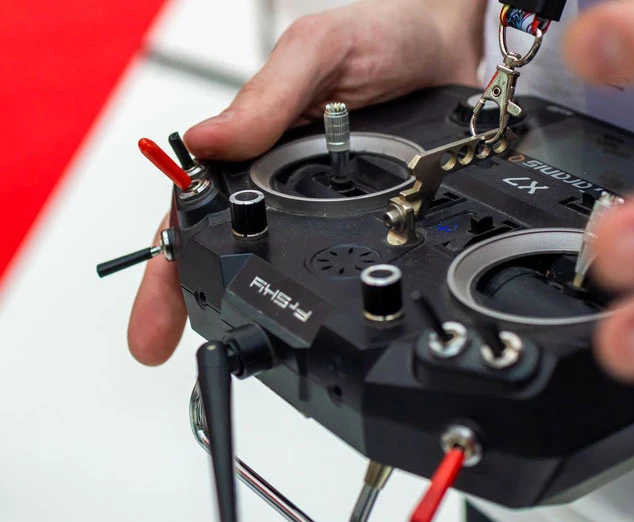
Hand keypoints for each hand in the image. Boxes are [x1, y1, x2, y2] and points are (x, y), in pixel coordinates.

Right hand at [128, 0, 483, 365]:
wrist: (450, 43)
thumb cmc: (380, 33)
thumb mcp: (317, 52)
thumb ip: (268, 97)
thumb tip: (206, 142)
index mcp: (254, 137)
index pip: (194, 201)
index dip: (169, 259)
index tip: (153, 310)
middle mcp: (282, 173)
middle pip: (226, 243)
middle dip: (191, 298)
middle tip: (161, 346)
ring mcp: (325, 197)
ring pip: (279, 256)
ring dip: (251, 299)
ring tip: (231, 341)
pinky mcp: (369, 208)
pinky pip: (340, 251)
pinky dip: (322, 284)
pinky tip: (316, 313)